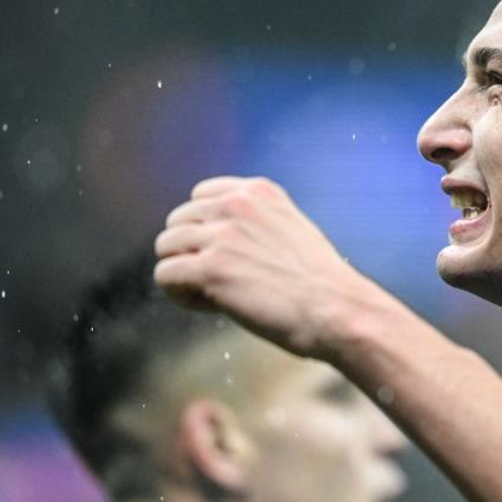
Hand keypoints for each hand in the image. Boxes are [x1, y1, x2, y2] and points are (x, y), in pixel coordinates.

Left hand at [154, 176, 356, 357]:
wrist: (337, 310)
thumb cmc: (321, 283)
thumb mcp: (292, 228)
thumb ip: (256, 222)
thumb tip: (217, 238)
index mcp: (258, 192)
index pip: (200, 196)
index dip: (205, 229)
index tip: (226, 255)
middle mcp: (236, 205)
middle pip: (177, 222)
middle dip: (192, 252)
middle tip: (221, 281)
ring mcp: (222, 236)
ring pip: (165, 247)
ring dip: (183, 274)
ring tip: (215, 295)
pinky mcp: (210, 270)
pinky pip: (165, 276)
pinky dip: (180, 295)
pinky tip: (210, 306)